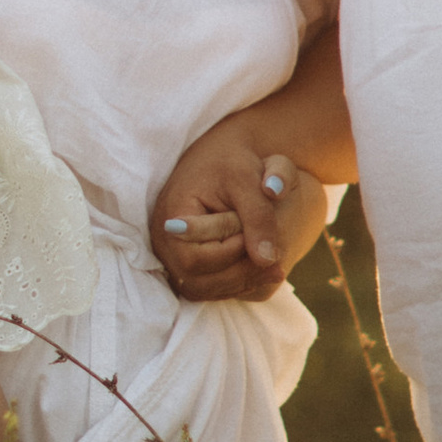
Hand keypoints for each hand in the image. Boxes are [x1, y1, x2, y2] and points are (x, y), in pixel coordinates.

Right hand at [152, 132, 329, 302]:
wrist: (222, 154)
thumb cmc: (234, 161)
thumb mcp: (248, 181)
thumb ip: (259, 217)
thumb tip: (266, 259)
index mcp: (171, 216)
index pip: (195, 257)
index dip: (230, 256)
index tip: (260, 242)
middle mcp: (163, 240)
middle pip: (194, 278)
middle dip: (238, 275)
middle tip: (278, 267)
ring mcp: (170, 253)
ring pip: (199, 287)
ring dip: (238, 283)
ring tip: (277, 272)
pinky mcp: (183, 259)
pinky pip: (204, 284)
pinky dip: (233, 283)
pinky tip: (262, 272)